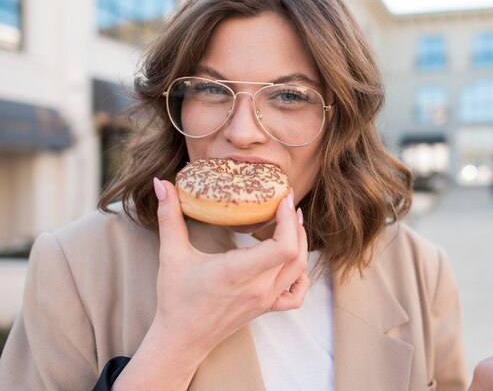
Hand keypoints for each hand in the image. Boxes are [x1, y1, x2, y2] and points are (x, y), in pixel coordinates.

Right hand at [112, 179, 308, 390]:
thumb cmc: (176, 299)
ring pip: (298, 270)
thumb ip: (168, 217)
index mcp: (239, 272)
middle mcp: (259, 288)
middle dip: (295, 224)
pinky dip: (301, 277)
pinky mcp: (265, 308)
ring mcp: (265, 300)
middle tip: (286, 202)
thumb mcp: (171, 255)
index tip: (283, 199)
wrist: (181, 340)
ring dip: (300, 243)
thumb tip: (161, 183)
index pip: (283, 246)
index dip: (289, 220)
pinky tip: (292, 263)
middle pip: (296, 253)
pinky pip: (295, 295)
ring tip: (292, 222)